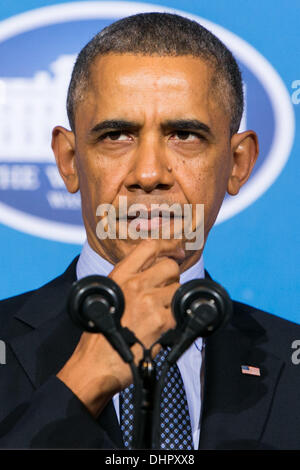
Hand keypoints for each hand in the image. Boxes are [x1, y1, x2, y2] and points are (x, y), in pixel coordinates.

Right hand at [57, 239, 183, 417]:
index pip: (149, 247)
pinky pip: (178, 311)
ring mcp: (150, 302)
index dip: (168, 245)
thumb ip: (128, 279)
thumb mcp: (106, 296)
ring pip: (177, 289)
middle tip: (164, 290)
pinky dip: (172, 319)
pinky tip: (158, 328)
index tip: (177, 249)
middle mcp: (135, 285)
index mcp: (119, 275)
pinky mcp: (161, 322)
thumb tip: (154, 269)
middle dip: (171, 277)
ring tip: (157, 313)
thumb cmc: (99, 333)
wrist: (96, 364)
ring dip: (171, 299)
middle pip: (170, 266)